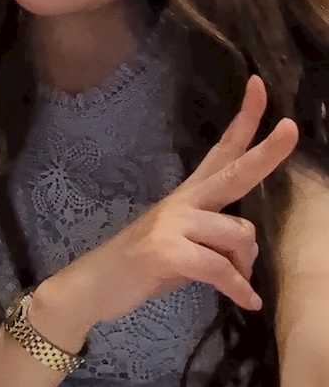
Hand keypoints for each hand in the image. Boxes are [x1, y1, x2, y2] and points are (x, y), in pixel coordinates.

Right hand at [48, 76, 297, 329]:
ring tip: (236, 284)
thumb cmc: (145, 265)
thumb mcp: (186, 246)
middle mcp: (184, 201)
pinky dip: (237, 289)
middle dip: (266, 152)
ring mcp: (174, 223)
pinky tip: (247, 301)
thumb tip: (250, 254)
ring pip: (240, 235)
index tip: (260, 84)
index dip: (244, 119)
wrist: (95, 284)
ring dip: (244, 266)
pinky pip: (222, 269)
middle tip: (291, 127)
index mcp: (191, 194)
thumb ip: (220, 240)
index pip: (222, 149)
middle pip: (234, 171)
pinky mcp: (168, 251)